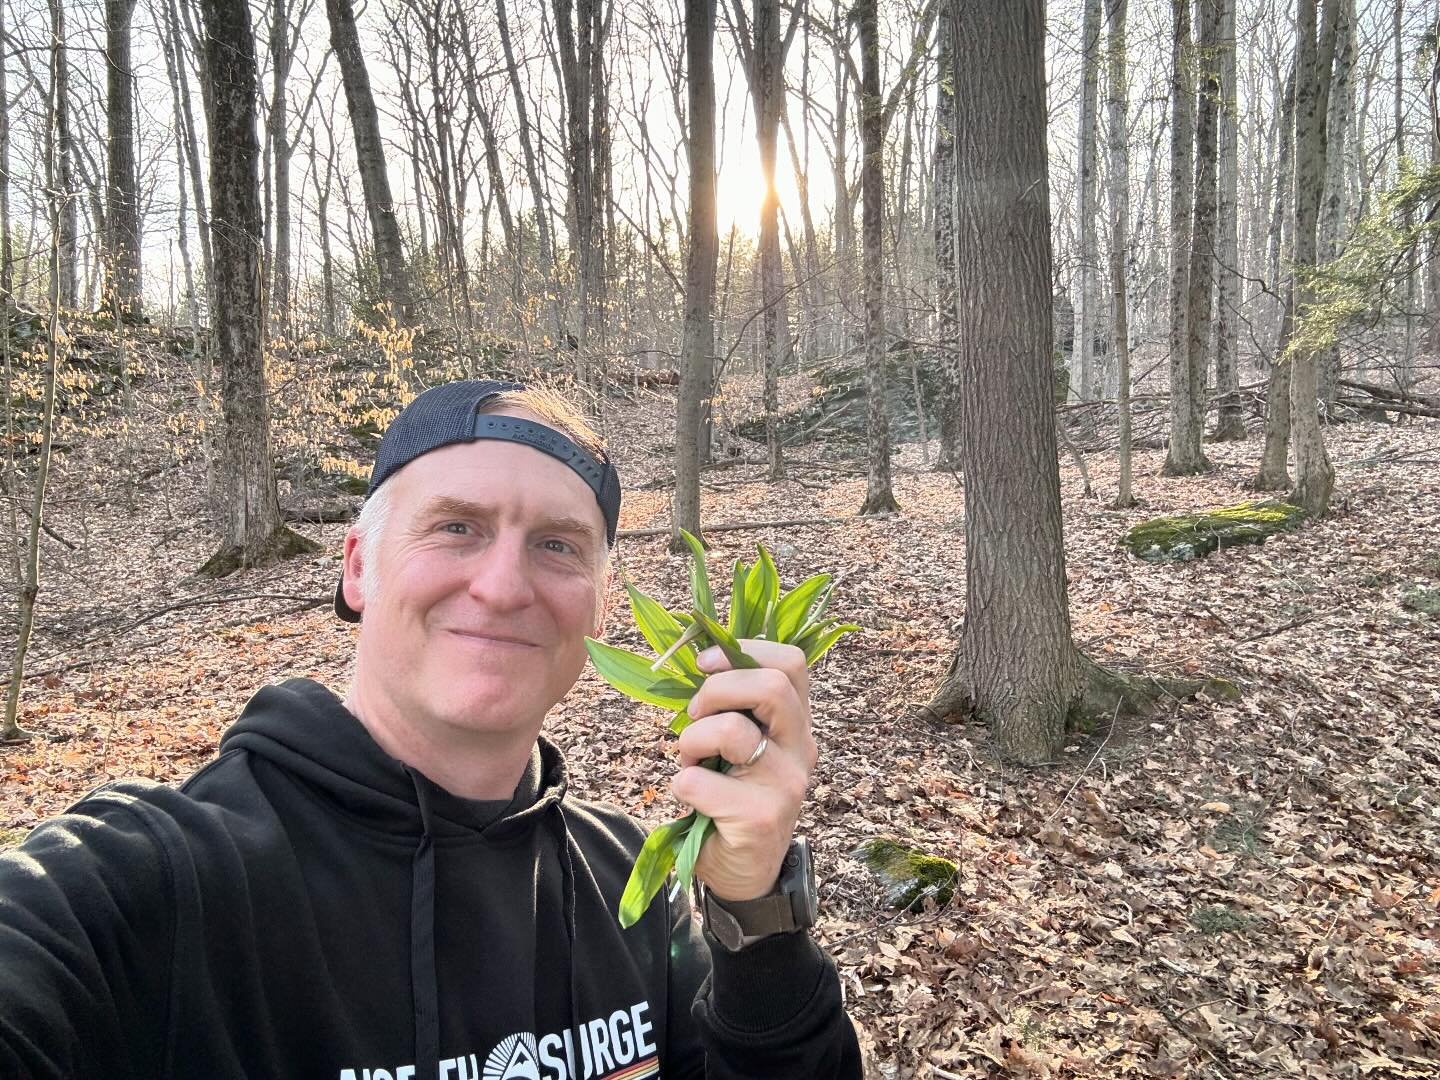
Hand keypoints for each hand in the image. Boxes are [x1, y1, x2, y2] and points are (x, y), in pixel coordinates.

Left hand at [671, 639, 816, 901]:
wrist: (744, 871)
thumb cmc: (733, 795)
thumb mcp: (740, 743)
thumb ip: (733, 705)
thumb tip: (700, 658)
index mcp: (796, 723)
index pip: (791, 663)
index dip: (744, 651)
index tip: (704, 664)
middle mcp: (801, 749)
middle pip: (771, 687)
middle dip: (715, 691)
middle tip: (695, 715)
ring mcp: (786, 784)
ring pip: (731, 730)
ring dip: (692, 740)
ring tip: (691, 761)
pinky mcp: (761, 817)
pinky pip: (699, 781)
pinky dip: (682, 784)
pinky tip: (693, 799)